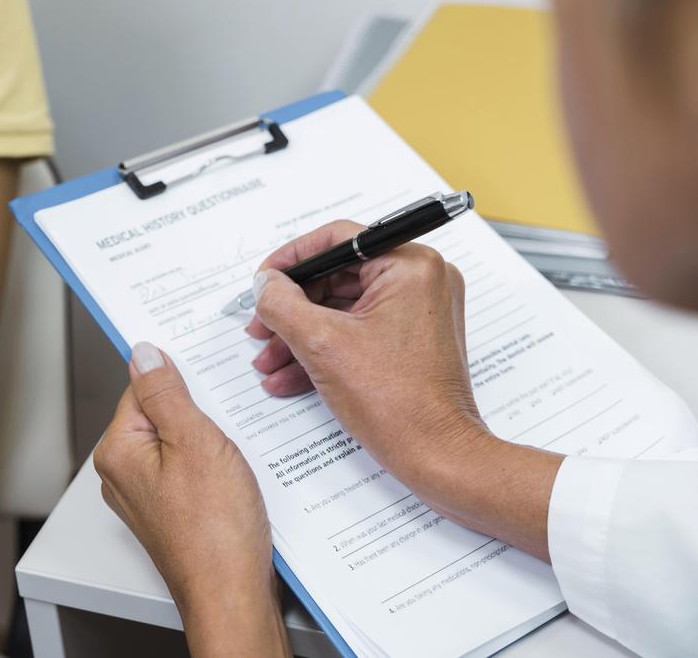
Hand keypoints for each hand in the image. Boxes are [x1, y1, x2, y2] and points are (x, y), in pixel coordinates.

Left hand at [95, 344, 288, 657]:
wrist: (232, 594)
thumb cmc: (214, 531)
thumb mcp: (194, 441)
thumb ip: (165, 393)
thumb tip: (144, 354)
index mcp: (118, 451)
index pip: (142, 387)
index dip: (180, 380)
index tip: (207, 376)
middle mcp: (124, 473)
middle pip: (160, 414)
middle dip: (197, 411)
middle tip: (227, 421)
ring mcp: (147, 495)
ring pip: (178, 442)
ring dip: (209, 440)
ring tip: (233, 454)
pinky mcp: (172, 511)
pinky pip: (189, 470)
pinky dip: (213, 465)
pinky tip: (235, 476)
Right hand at [246, 220, 485, 478]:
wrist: (437, 456)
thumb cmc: (398, 403)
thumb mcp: (321, 344)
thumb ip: (282, 303)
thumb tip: (265, 283)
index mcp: (410, 266)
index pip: (337, 240)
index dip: (290, 260)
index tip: (263, 280)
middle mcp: (421, 281)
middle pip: (337, 278)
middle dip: (292, 309)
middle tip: (261, 328)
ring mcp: (419, 311)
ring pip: (342, 309)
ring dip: (301, 335)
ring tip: (269, 360)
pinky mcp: (412, 340)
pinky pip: (357, 331)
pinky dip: (324, 349)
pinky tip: (290, 375)